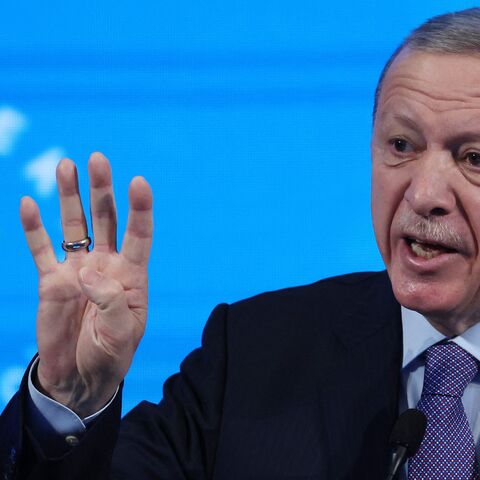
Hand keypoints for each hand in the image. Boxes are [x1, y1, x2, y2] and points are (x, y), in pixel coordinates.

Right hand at [20, 152, 152, 416]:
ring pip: (74, 226)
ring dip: (70, 197)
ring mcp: (77, 270)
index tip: (139, 181)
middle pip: (105, 220)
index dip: (140, 209)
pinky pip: (41, 249)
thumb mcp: (120, 334)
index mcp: (131, 277)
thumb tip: (87, 272)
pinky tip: (30, 204)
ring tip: (66, 165)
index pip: (139, 235)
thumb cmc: (109, 355)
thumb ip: (110, 300)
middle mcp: (106, 266)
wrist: (80, 377)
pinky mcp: (51, 281)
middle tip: (98, 159)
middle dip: (102, 190)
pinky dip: (34, 228)